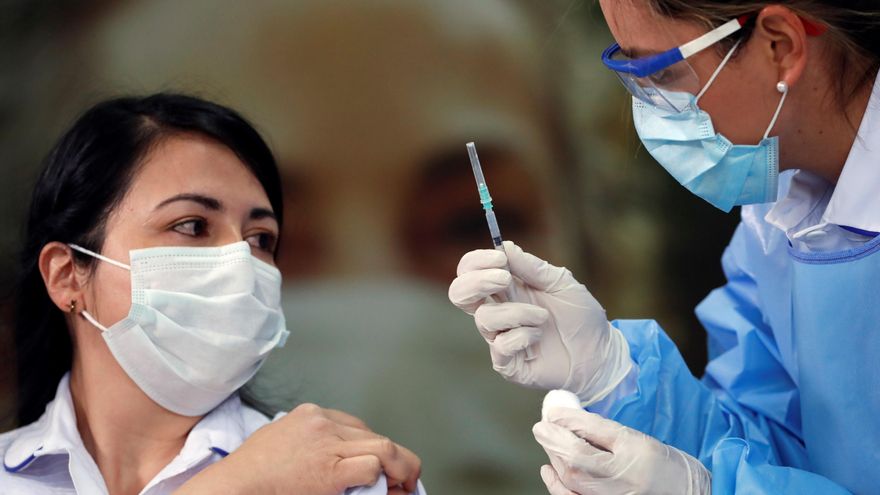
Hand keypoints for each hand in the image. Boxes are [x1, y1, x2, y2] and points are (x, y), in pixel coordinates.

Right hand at [175, 403, 421, 494]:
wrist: (234, 486)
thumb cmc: (251, 471)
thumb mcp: (279, 440)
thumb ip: (308, 441)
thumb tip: (334, 457)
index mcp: (310, 414)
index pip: (355, 425)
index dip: (373, 446)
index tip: (382, 463)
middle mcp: (322, 423)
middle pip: (372, 435)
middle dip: (392, 457)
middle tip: (403, 478)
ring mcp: (327, 444)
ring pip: (383, 446)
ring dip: (401, 467)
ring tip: (406, 484)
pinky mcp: (330, 470)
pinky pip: (372, 466)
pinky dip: (383, 478)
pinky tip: (386, 490)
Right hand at [448, 241, 631, 403]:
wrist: (600, 354)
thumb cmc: (581, 317)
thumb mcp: (561, 283)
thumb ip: (533, 267)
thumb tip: (505, 246)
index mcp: (506, 289)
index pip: (471, 271)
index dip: (477, 262)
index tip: (500, 258)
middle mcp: (498, 311)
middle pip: (459, 293)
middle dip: (476, 282)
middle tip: (504, 279)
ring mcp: (500, 338)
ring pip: (484, 318)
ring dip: (517, 312)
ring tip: (543, 317)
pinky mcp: (507, 363)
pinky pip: (500, 346)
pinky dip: (523, 336)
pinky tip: (540, 337)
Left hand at [533, 407, 710, 494]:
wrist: (688, 494)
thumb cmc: (663, 465)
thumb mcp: (638, 439)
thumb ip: (603, 431)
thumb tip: (567, 418)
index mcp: (635, 449)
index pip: (594, 431)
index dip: (567, 420)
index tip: (552, 411)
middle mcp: (624, 476)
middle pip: (577, 458)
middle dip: (554, 440)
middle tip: (541, 427)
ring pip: (573, 478)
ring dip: (554, 458)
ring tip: (548, 442)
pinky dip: (556, 485)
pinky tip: (548, 469)